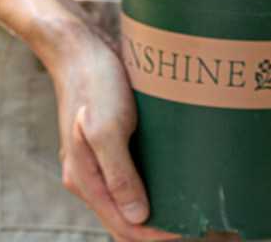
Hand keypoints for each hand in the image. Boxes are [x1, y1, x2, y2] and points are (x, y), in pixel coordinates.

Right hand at [49, 25, 179, 241]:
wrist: (78, 47)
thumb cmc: (94, 82)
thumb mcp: (107, 127)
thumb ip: (119, 173)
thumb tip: (138, 216)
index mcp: (84, 178)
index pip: (123, 226)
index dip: (155, 235)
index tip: (188, 231)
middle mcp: (88, 175)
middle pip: (124, 217)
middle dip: (155, 228)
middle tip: (192, 223)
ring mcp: (96, 158)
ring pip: (126, 197)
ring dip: (152, 207)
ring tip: (185, 205)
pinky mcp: (106, 141)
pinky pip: (128, 174)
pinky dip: (148, 184)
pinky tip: (169, 177)